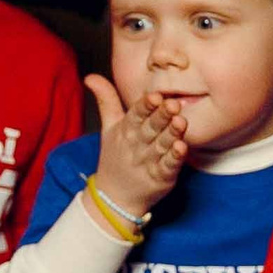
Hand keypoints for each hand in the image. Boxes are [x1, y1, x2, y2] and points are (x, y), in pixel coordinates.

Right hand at [89, 73, 187, 219]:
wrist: (114, 197)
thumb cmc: (114, 157)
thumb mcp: (108, 128)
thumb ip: (106, 100)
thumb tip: (90, 76)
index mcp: (126, 130)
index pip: (136, 115)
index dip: (145, 106)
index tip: (155, 96)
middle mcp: (137, 145)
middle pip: (150, 128)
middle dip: (161, 116)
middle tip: (173, 104)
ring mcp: (149, 162)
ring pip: (161, 145)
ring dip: (171, 134)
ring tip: (181, 122)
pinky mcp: (160, 177)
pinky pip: (168, 166)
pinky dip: (174, 158)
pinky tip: (182, 148)